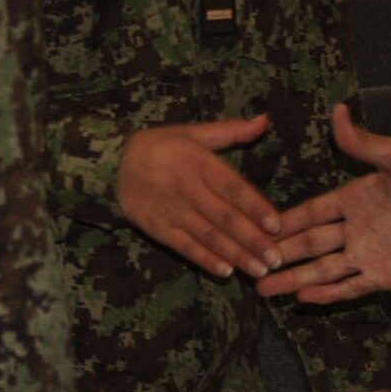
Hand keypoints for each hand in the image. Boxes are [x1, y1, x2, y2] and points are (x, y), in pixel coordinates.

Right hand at [116, 115, 277, 278]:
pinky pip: (185, 247)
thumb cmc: (161, 145)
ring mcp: (172, 211)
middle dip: (252, 240)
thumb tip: (265, 119)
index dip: (255, 207)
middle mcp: (187, 188)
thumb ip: (231, 131)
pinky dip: (205, 259)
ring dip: (236, 255)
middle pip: (224, 217)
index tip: (277, 225)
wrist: (113, 163)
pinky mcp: (159, 228)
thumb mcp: (193, 133)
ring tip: (260, 270)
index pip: (232, 187)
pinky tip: (225, 271)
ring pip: (209, 236)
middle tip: (277, 258)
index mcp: (199, 162)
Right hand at [256, 103, 390, 302]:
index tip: (254, 226)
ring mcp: (370, 253)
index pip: (310, 212)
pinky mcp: (388, 276)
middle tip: (247, 263)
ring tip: (264, 289)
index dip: (283, 221)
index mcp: (355, 196)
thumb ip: (363, 143)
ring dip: (295, 279)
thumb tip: (337, 110)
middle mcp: (357, 227)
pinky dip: (328, 295)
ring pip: (323, 269)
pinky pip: (351, 287)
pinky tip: (304, 300)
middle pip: (309, 244)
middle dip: (279, 254)